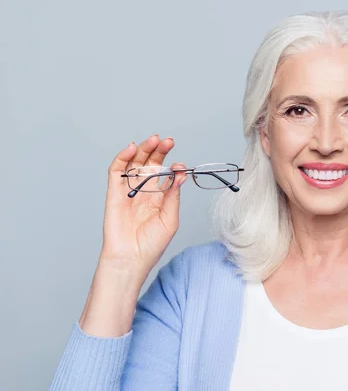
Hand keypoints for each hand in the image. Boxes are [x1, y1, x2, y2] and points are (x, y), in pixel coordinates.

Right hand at [99, 134, 186, 278]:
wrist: (130, 259)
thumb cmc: (152, 244)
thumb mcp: (170, 219)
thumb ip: (173, 195)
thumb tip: (180, 174)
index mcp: (160, 198)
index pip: (166, 174)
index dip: (174, 166)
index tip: (180, 165)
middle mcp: (145, 191)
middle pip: (151, 164)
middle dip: (160, 151)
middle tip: (168, 141)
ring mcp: (129, 191)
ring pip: (135, 163)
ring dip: (144, 149)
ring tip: (154, 140)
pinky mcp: (114, 193)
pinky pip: (116, 171)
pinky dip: (122, 157)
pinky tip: (132, 148)